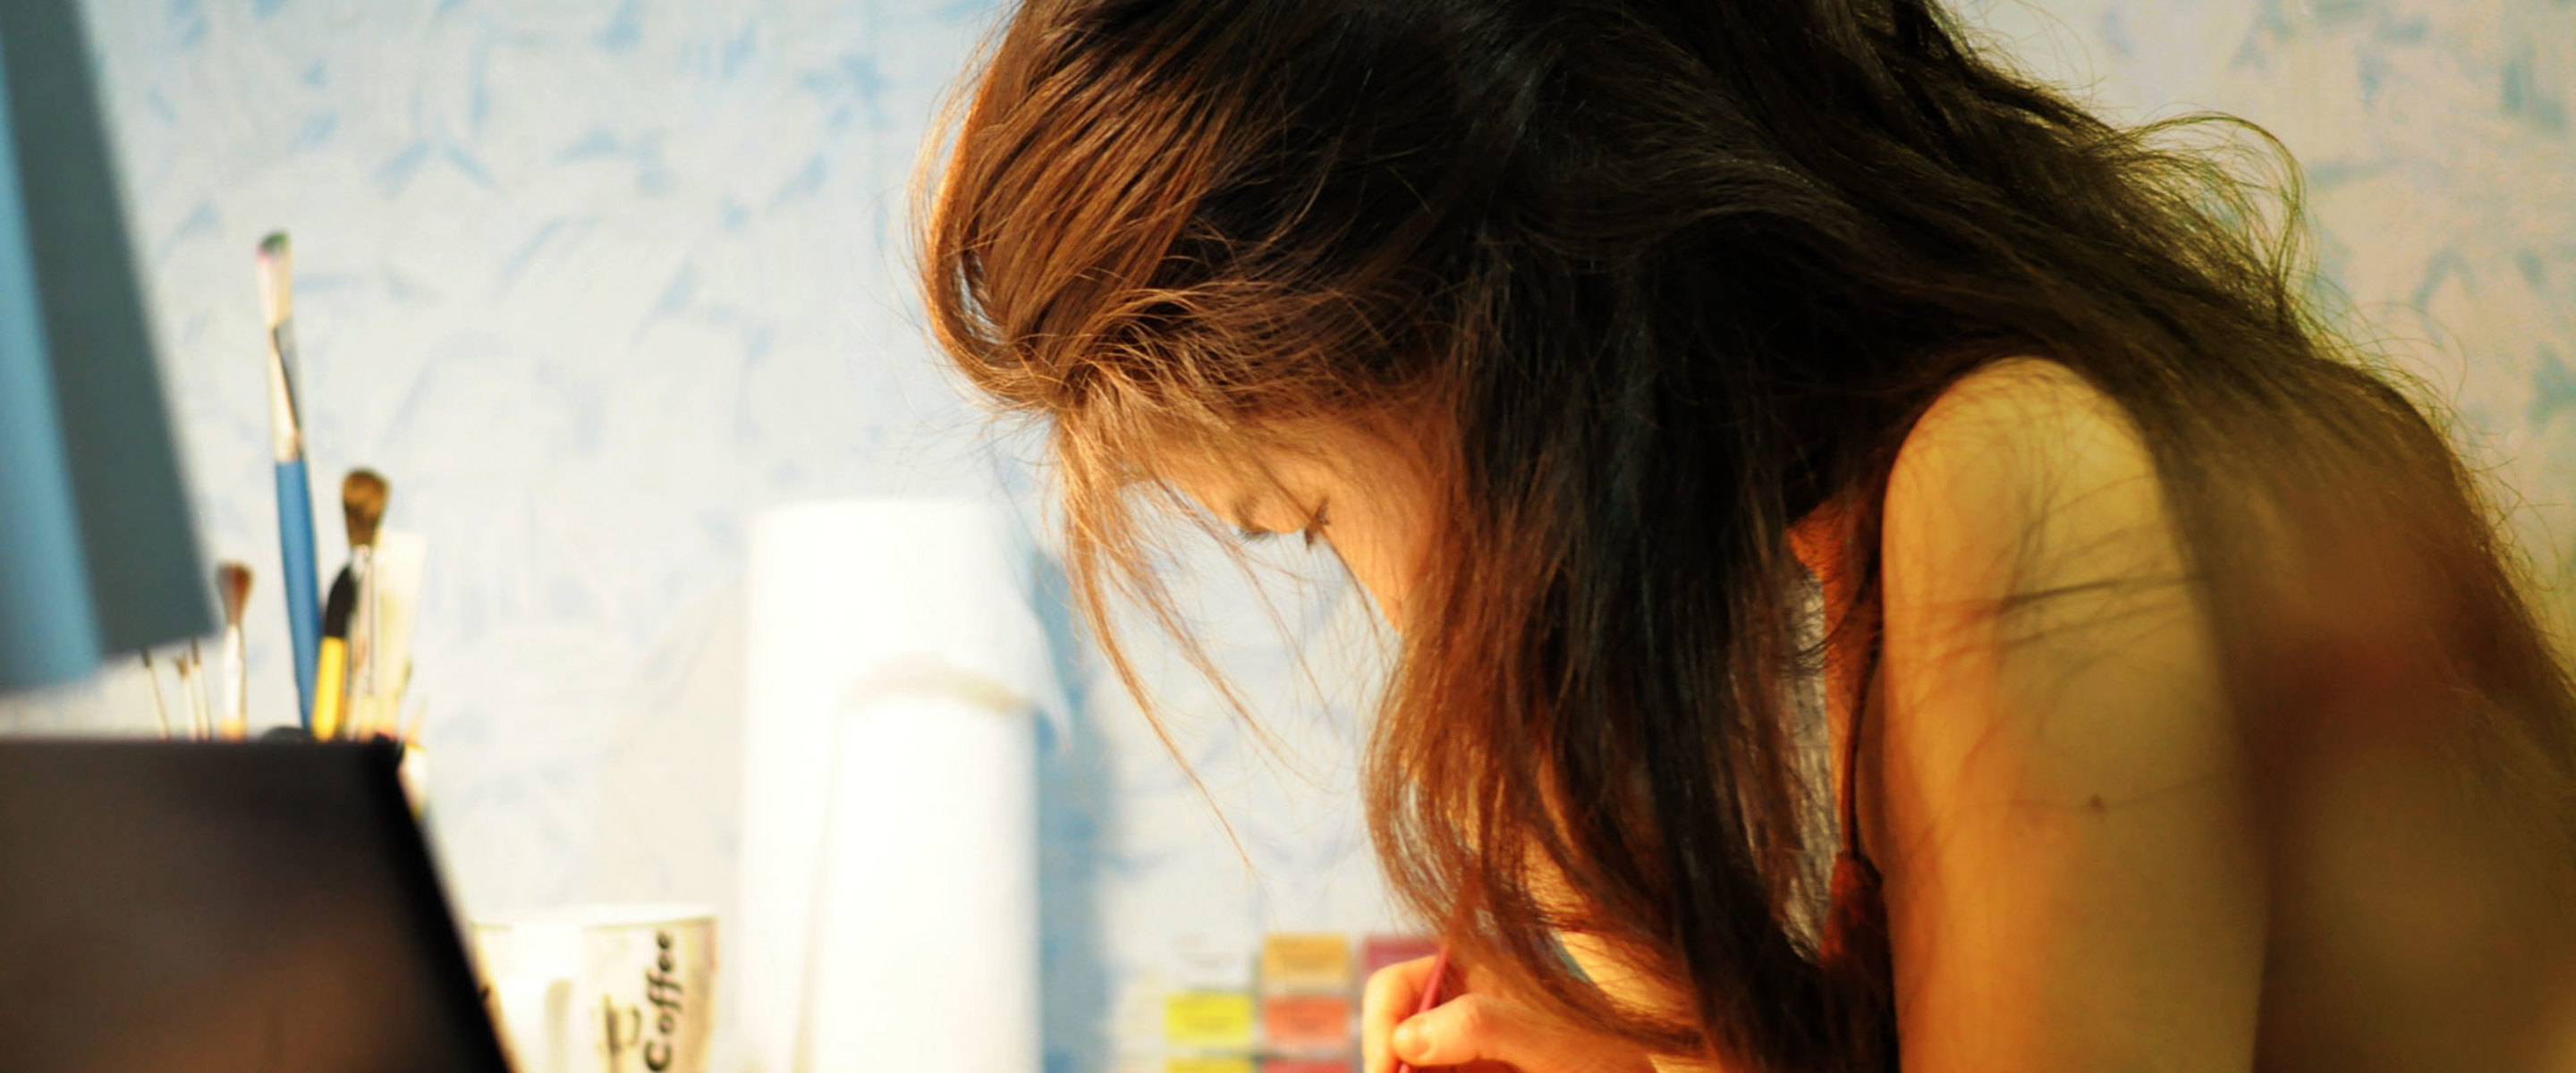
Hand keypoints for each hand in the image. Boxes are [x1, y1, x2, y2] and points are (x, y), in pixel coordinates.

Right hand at [1362, 954, 1656, 1072]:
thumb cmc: (1611, 1063)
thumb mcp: (1556, 1041)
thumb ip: (1484, 1025)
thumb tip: (1406, 1037)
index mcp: (1472, 974)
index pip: (1394, 989)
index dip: (1380, 1032)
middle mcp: (1457, 1011)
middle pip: (1390, 1038)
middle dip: (1391, 1066)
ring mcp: (1461, 1053)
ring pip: (1410, 1066)